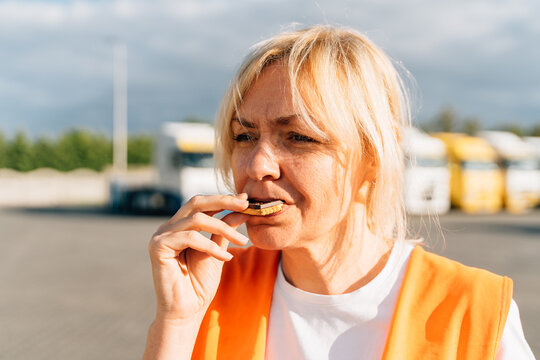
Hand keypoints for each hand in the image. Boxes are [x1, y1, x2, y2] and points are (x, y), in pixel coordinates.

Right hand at [148, 193, 248, 321]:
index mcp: (180, 226)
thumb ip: (225, 229)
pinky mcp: (157, 247)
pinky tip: (224, 258)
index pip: (201, 204)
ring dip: (223, 228)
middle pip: (196, 202)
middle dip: (223, 201)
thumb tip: (242, 207)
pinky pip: (189, 238)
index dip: (223, 199)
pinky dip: (210, 246)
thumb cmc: (200, 284)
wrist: (186, 311)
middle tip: (244, 205)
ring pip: (196, 220)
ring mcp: (161, 235)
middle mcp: (168, 227)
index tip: (246, 200)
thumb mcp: (218, 250)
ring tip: (241, 242)